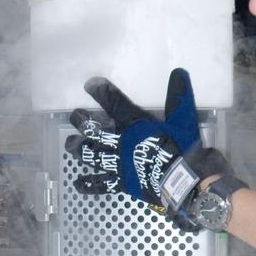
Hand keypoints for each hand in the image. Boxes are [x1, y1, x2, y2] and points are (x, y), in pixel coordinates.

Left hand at [65, 67, 231, 213]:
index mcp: (137, 125)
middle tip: (74, 117)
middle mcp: (123, 143)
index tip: (89, 85)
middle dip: (82, 122)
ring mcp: (120, 164)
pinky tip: (78, 183)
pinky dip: (89, 184)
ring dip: (79, 149)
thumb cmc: (185, 148)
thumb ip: (178, 96)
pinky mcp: (122, 183)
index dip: (100, 92)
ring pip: (93, 156)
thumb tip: (179, 71)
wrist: (186, 182)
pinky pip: (102, 184)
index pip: (114, 104)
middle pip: (95, 131)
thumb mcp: (184, 118)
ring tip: (69, 144)